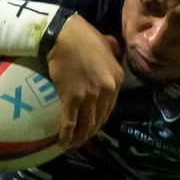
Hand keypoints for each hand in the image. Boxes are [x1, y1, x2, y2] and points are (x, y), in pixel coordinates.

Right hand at [46, 16, 122, 149]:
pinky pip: (70, 121)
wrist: (65, 35)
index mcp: (116, 79)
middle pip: (99, 118)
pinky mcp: (72, 98)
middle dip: (91, 131)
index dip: (101, 119)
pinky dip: (66, 134)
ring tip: (73, 143)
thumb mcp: (108, 44)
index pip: (110, 107)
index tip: (94, 125)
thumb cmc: (85, 37)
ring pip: (86, 123)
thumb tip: (115, 52)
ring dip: (80, 137)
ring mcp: (89, 95)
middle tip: (83, 138)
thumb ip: (114, 53)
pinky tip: (63, 142)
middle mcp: (106, 90)